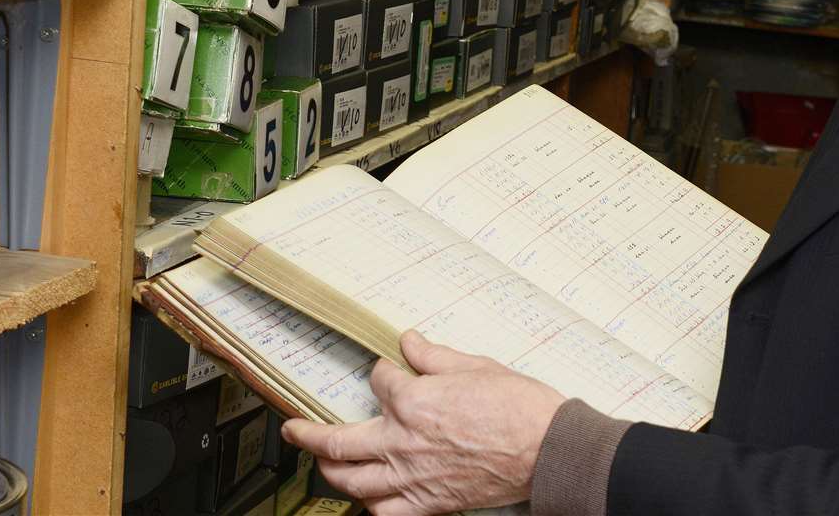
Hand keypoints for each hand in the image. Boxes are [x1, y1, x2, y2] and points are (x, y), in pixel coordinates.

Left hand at [283, 329, 566, 514]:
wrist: (546, 448)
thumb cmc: (517, 407)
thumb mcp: (474, 366)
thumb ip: (433, 356)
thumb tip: (409, 341)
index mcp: (415, 401)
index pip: (379, 380)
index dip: (380, 370)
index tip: (385, 367)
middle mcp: (404, 442)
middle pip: (340, 440)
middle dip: (308, 434)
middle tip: (292, 429)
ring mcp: (413, 478)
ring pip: (353, 482)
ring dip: (329, 471)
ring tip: (321, 462)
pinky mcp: (430, 504)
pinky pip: (385, 514)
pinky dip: (368, 506)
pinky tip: (364, 499)